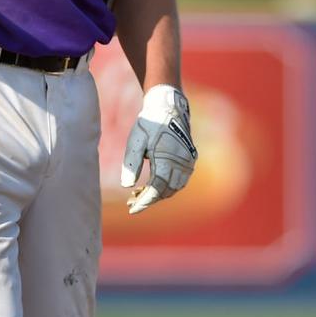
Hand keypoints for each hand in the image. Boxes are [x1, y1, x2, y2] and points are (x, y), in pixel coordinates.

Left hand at [121, 84, 196, 213]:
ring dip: (157, 194)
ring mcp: (188, 163)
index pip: (157, 189)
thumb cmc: (150, 123)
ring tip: (137, 194)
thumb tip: (126, 186)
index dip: (145, 201)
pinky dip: (165, 187)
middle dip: (149, 199)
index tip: (132, 209)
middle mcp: (182, 163)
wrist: (169, 107)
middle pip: (166, 191)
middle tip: (130, 202)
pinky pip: (178, 181)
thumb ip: (131, 163)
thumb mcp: (135, 141)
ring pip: (173, 188)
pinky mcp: (189, 161)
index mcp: (168, 159)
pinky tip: (150, 186)